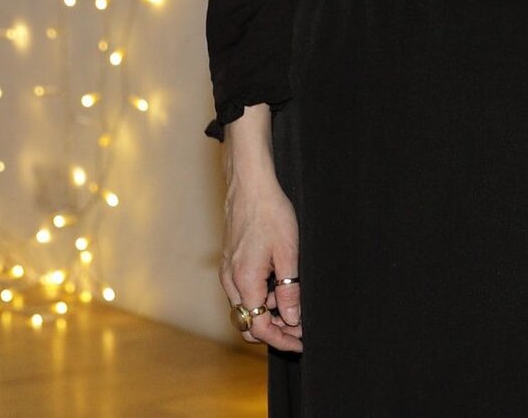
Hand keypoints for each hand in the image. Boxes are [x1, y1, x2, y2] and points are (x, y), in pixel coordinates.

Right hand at [218, 165, 303, 350]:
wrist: (250, 185)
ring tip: (294, 302)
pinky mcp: (230, 263)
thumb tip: (292, 319)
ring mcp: (227, 272)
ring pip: (245, 308)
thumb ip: (289, 290)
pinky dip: (260, 297)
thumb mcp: (289, 253)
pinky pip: (242, 292)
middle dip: (273, 329)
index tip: (300, 342)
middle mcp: (230, 281)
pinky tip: (279, 286)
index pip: (259, 327)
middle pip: (248, 323)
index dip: (281, 339)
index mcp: (244, 282)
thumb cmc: (270, 214)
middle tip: (299, 328)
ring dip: (268, 313)